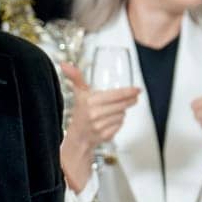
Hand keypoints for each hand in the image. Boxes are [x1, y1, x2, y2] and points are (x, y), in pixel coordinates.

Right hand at [60, 62, 139, 190]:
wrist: (78, 136)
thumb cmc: (81, 112)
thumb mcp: (79, 93)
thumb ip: (76, 77)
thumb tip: (64, 64)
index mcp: (90, 101)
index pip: (115, 95)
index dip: (128, 92)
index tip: (137, 90)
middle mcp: (95, 114)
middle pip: (121, 105)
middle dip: (129, 100)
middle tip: (134, 97)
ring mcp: (100, 126)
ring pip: (122, 115)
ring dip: (122, 111)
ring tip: (114, 110)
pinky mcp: (105, 135)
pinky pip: (120, 125)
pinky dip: (118, 122)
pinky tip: (112, 120)